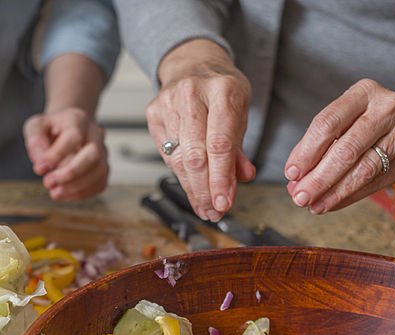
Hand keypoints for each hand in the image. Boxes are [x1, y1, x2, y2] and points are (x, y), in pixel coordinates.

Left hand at [23, 107, 108, 200]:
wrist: (65, 130)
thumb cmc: (50, 129)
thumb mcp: (35, 127)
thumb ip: (35, 142)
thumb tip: (41, 164)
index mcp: (77, 120)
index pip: (74, 137)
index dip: (57, 154)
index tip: (40, 167)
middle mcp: (95, 135)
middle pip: (94, 154)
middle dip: (71, 173)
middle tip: (48, 182)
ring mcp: (103, 152)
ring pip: (99, 172)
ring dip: (75, 187)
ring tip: (54, 192)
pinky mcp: (103, 169)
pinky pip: (100, 184)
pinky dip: (81, 194)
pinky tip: (64, 194)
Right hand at [147, 39, 256, 221]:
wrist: (193, 64)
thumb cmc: (221, 91)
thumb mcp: (240, 112)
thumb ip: (239, 148)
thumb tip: (241, 179)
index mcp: (223, 90)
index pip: (220, 143)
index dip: (221, 178)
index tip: (224, 203)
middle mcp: (192, 93)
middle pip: (195, 154)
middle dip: (205, 190)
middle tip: (214, 211)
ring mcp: (168, 102)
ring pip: (179, 159)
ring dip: (192, 189)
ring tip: (205, 207)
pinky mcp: (153, 113)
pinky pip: (167, 155)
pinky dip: (181, 176)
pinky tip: (192, 188)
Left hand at [284, 80, 394, 213]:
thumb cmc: (380, 128)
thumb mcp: (352, 122)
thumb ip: (323, 146)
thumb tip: (295, 178)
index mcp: (364, 92)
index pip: (328, 122)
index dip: (306, 151)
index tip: (291, 173)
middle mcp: (387, 107)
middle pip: (345, 148)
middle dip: (318, 177)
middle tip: (299, 197)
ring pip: (362, 168)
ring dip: (333, 192)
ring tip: (313, 205)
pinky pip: (376, 182)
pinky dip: (349, 196)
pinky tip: (332, 204)